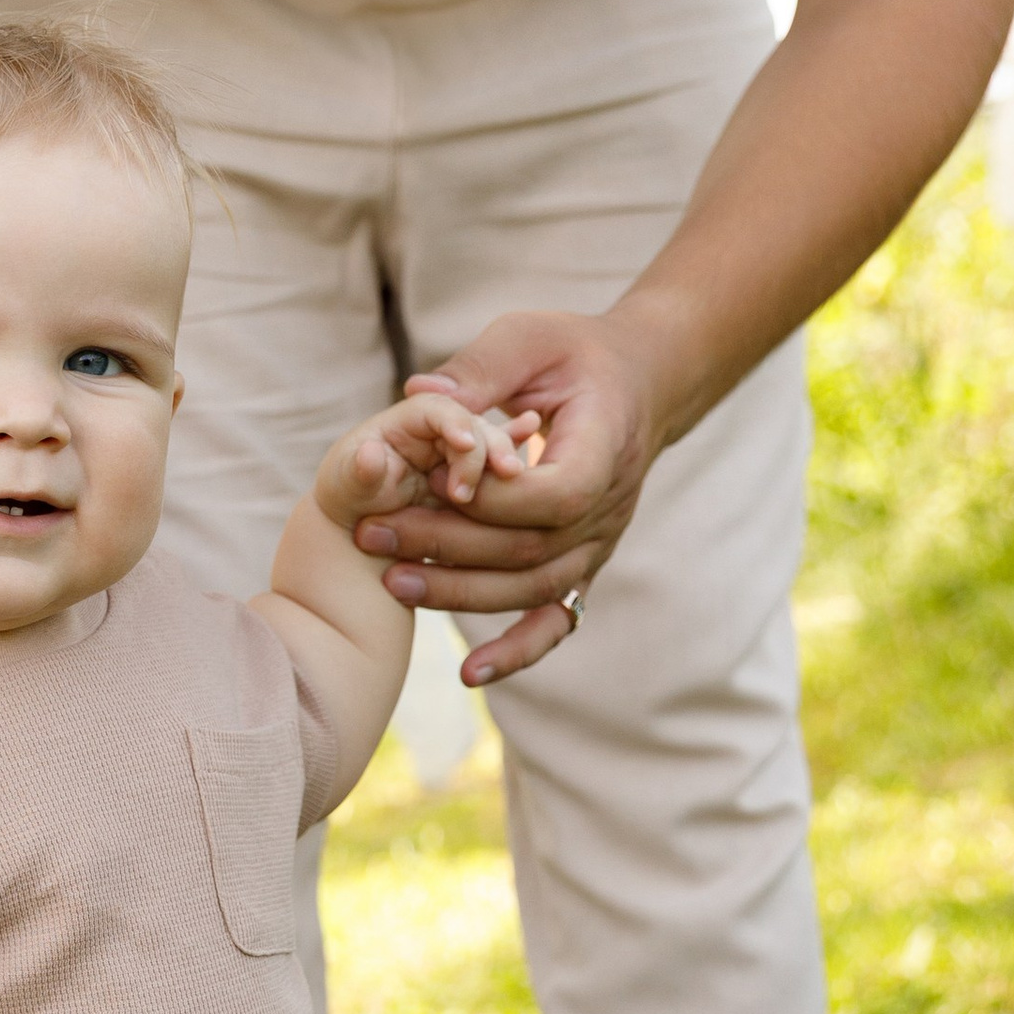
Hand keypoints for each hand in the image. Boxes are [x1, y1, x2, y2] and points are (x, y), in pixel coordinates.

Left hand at [351, 309, 671, 686]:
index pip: (551, 497)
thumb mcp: (530, 338)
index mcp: (604, 449)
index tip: (428, 480)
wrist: (638, 382)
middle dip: (446, 547)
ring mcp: (599, 544)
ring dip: (461, 594)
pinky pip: (556, 620)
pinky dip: (516, 651)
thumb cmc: (577, 353)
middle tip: (374, 535)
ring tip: (392, 581)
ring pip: (532, 590)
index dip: (489, 500)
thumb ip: (479, 369)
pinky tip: (470, 675)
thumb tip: (419, 395)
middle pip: (529, 550)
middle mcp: (609, 508)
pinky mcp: (583, 564)